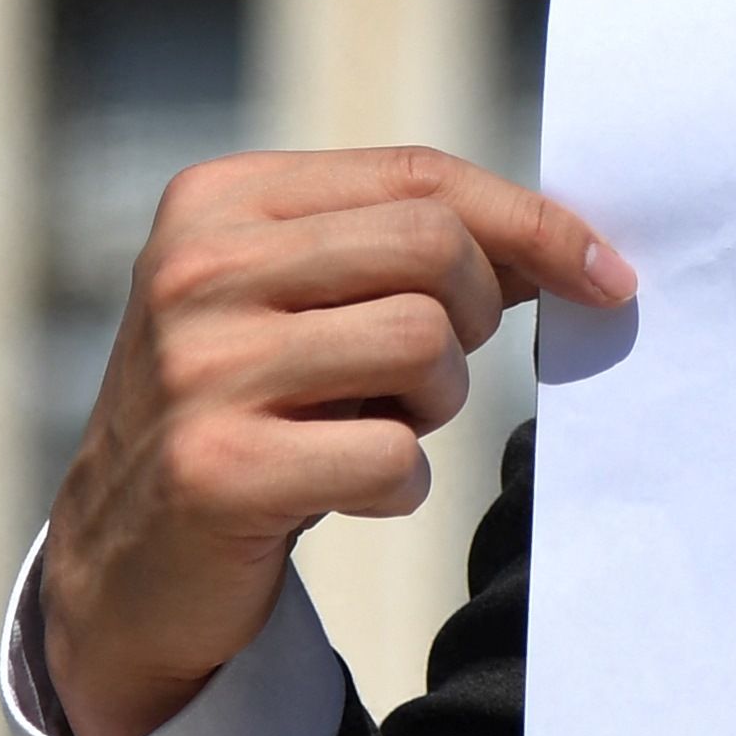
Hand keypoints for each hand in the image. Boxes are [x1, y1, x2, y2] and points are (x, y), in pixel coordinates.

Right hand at [37, 146, 631, 735]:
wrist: (127, 559)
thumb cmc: (257, 408)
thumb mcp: (314, 300)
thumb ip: (420, 252)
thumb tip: (576, 242)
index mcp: (220, 199)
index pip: (420, 176)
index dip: (535, 223)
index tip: (608, 275)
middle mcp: (197, 268)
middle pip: (435, 248)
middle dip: (476, 317)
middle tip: (430, 375)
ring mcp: (197, 367)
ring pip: (425, 344)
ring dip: (433, 405)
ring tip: (370, 425)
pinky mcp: (214, 468)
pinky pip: (393, 456)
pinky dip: (399, 483)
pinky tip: (342, 489)